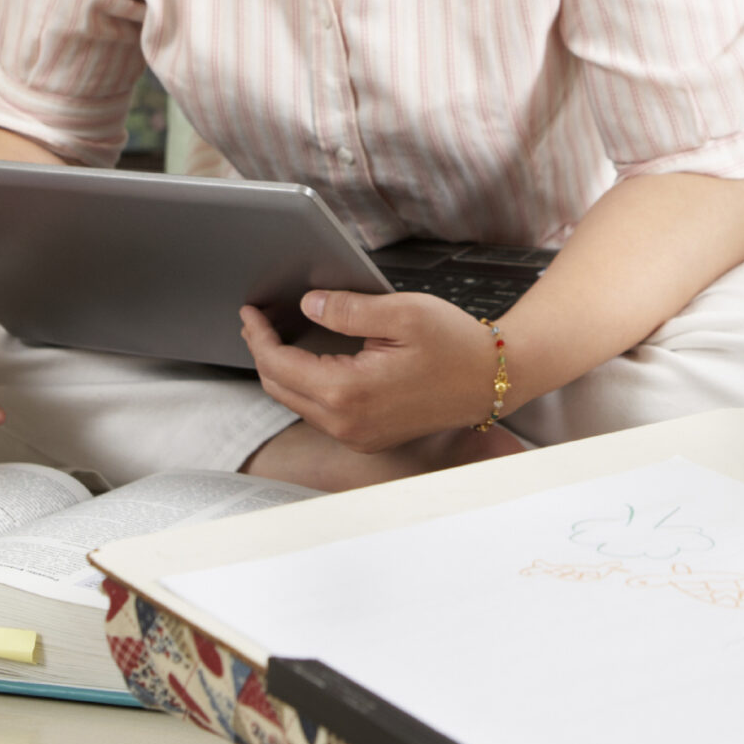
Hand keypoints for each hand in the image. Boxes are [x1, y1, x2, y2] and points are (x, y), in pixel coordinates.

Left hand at [240, 291, 503, 453]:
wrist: (493, 380)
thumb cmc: (455, 345)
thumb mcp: (401, 313)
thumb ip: (347, 308)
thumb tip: (307, 306)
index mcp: (349, 393)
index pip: (279, 365)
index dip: (258, 335)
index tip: (250, 312)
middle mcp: (348, 424)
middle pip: (280, 388)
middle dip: (263, 352)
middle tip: (257, 321)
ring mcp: (358, 436)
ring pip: (297, 403)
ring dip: (282, 370)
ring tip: (277, 336)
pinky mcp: (368, 438)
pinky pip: (321, 413)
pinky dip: (305, 385)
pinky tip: (308, 361)